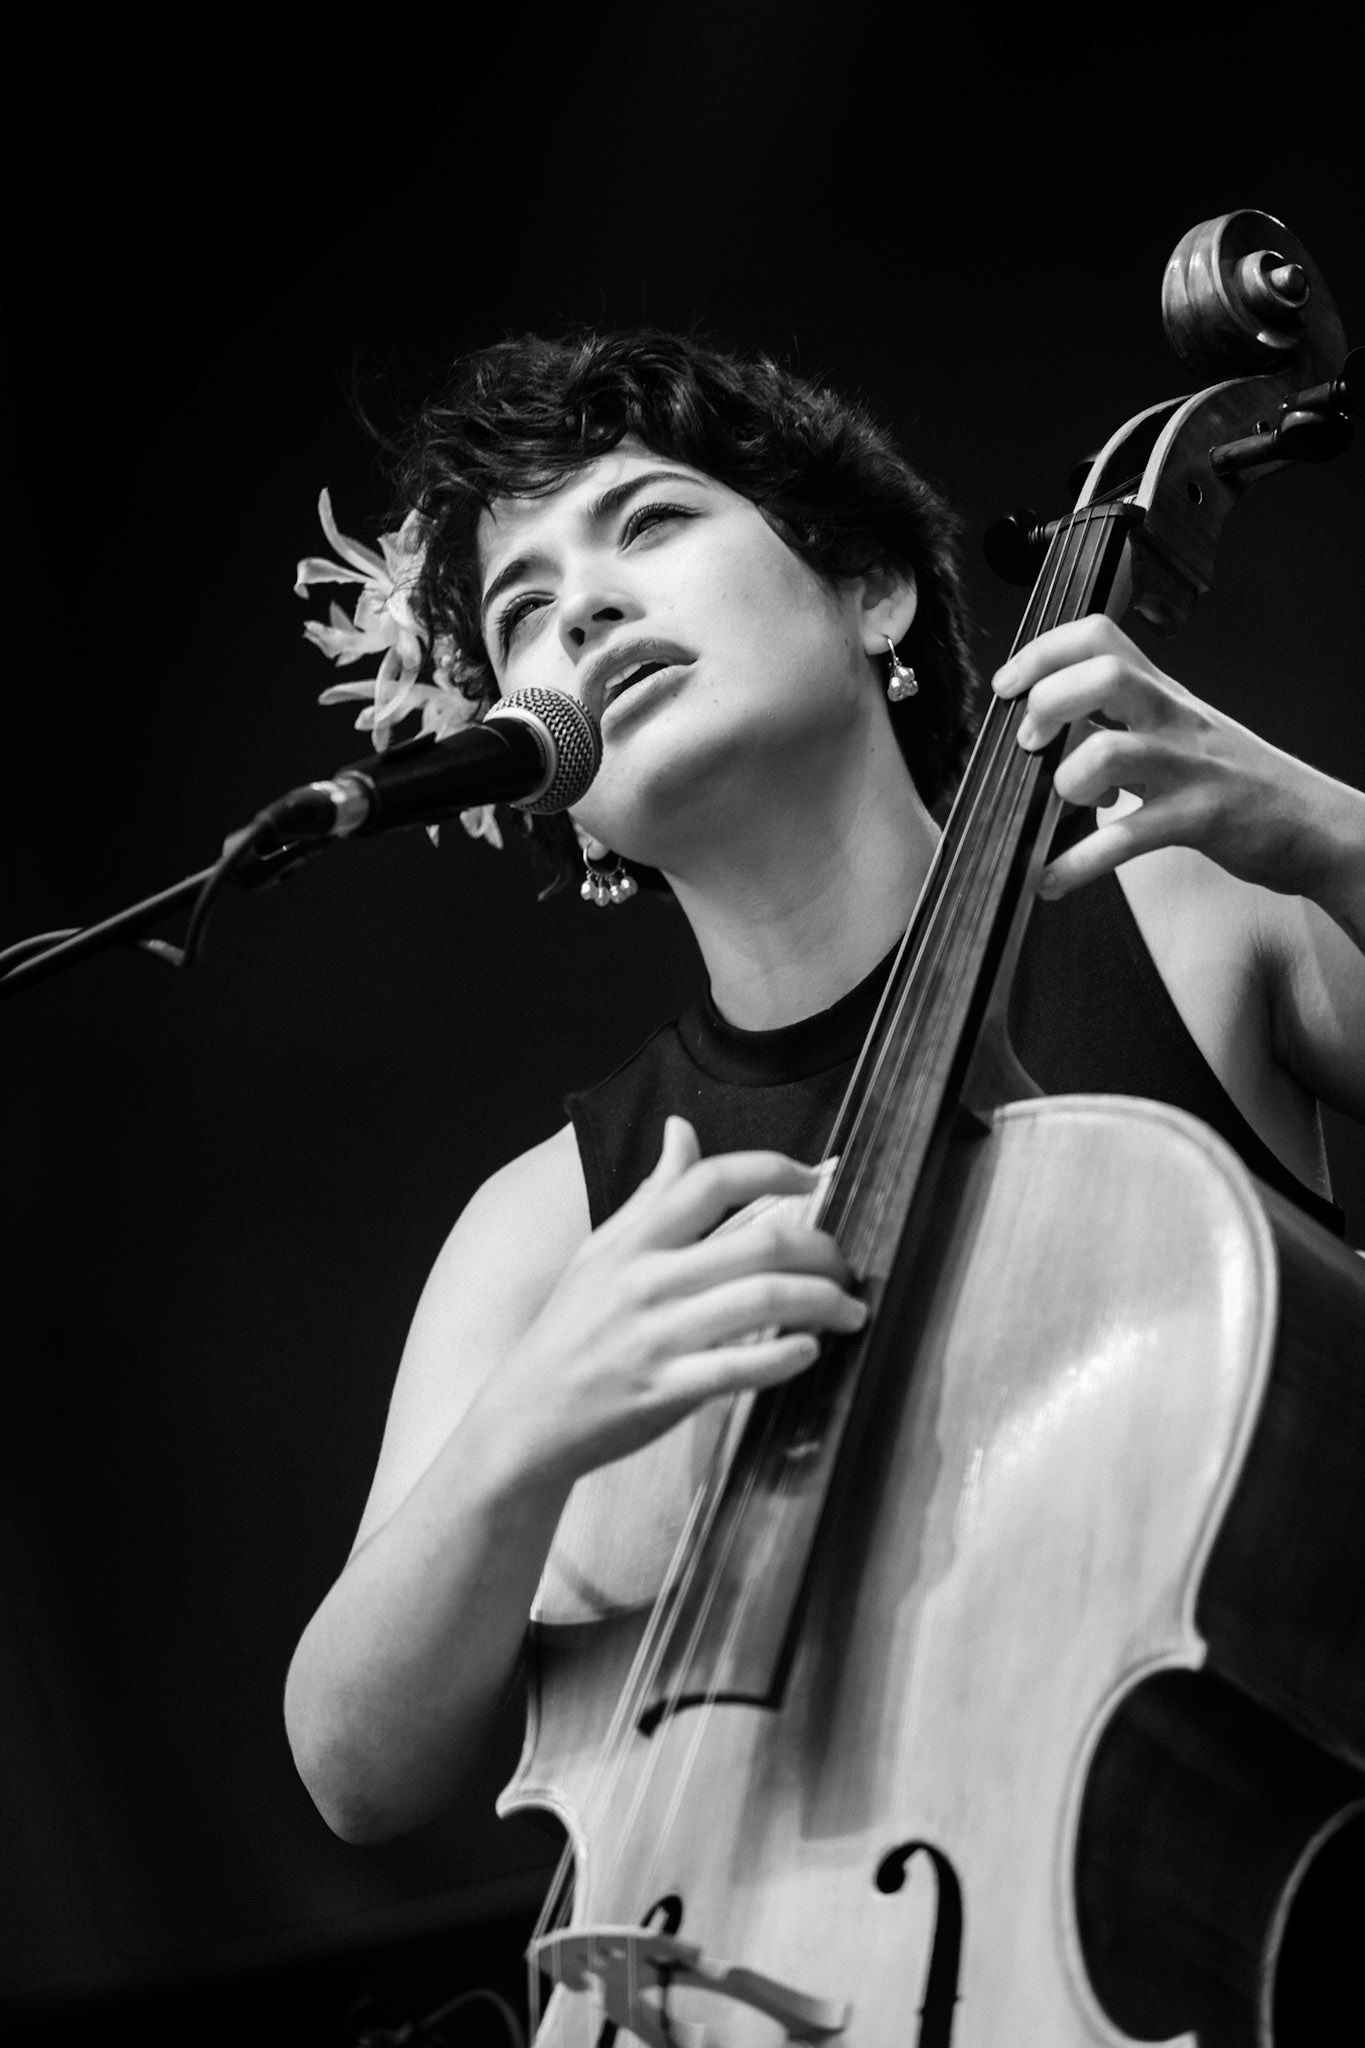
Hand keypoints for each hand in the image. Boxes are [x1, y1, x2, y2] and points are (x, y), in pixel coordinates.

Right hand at [481, 1117, 865, 1485]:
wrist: (525, 1418)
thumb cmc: (570, 1330)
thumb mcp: (601, 1251)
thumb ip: (652, 1194)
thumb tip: (680, 1129)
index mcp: (633, 1241)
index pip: (710, 1181)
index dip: (772, 1169)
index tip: (813, 1178)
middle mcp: (646, 1281)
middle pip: (759, 1243)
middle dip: (822, 1251)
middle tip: (846, 1266)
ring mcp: (656, 1337)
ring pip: (763, 1301)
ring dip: (824, 1303)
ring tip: (850, 1311)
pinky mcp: (665, 1391)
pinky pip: (742, 1368)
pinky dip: (788, 1356)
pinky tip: (810, 1351)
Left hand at [991, 616, 1364, 925]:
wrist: (1312, 825)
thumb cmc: (1236, 784)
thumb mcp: (1179, 736)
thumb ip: (1122, 724)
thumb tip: (1051, 731)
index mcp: (1165, 694)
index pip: (1100, 636)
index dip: (1042, 651)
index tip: (1007, 683)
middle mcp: (1175, 718)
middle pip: (1103, 674)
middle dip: (1047, 702)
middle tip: (1029, 742)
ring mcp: (1189, 767)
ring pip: (1109, 751)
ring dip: (1064, 780)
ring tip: (1058, 807)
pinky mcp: (1200, 818)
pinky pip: (1125, 839)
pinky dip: (1075, 864)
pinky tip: (1050, 880)